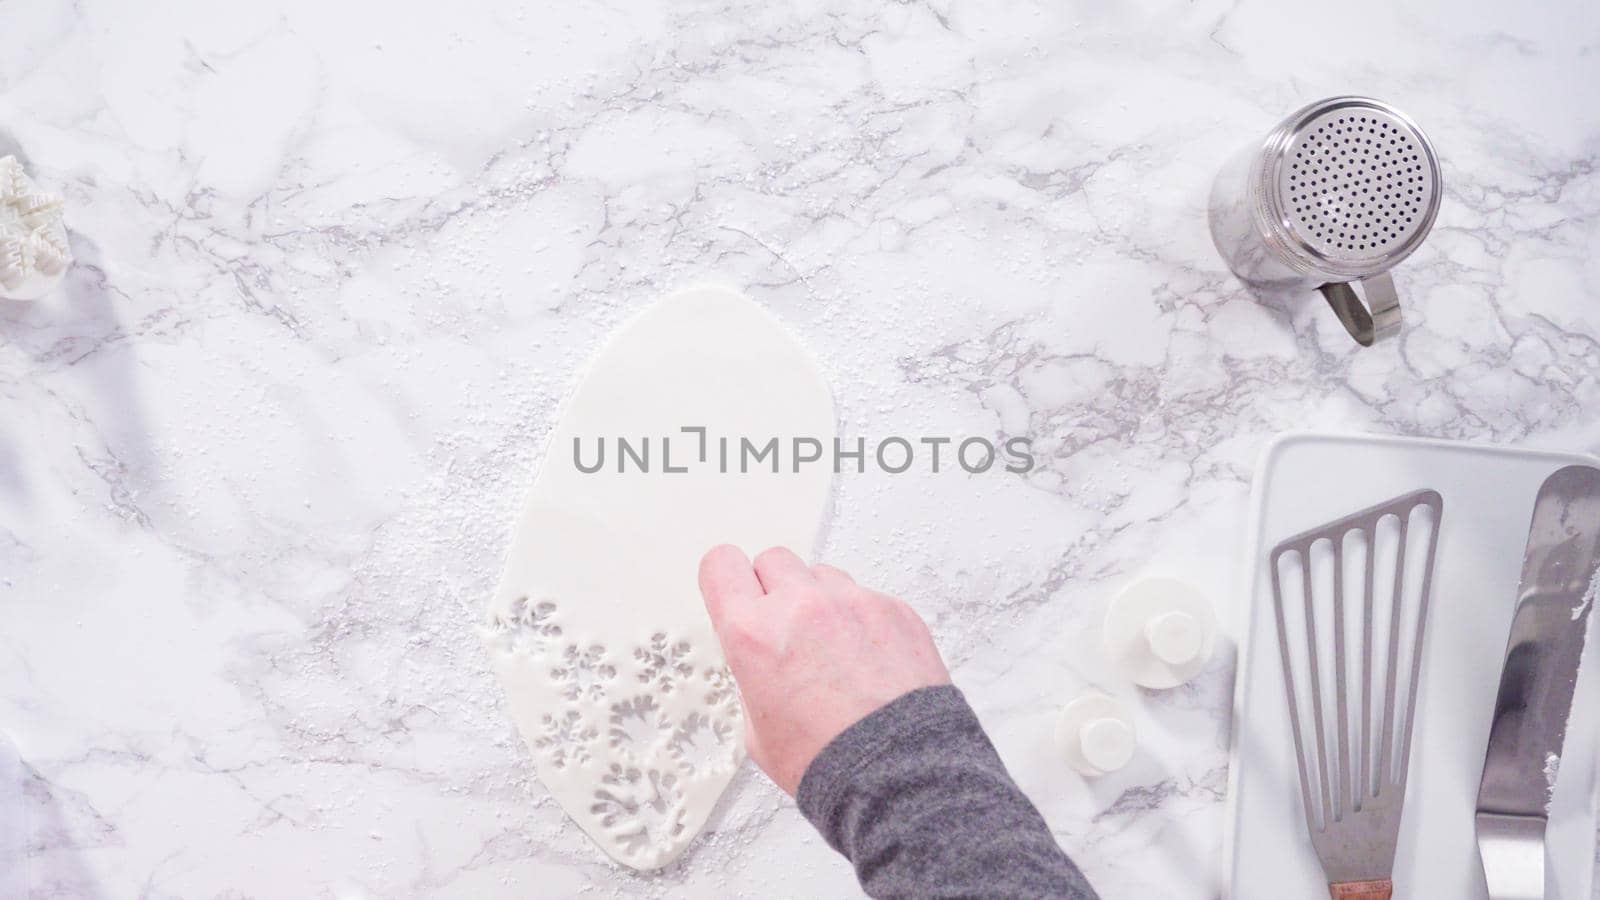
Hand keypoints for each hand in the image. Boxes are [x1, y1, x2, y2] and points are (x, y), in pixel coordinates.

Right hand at [697, 544, 950, 794]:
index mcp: (754, 634)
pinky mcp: (894, 609)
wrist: (897, 775)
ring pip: (822, 576)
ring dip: (819, 602)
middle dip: (773, 591)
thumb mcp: (757, 731)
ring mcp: (852, 602)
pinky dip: (862, 620)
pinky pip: (866, 597)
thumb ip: (753, 677)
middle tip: (785, 628)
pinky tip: (867, 661)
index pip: (721, 565)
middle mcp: (801, 606)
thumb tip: (763, 662)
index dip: (725, 579)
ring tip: (832, 650)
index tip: (733, 591)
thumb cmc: (829, 762)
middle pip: (773, 561)